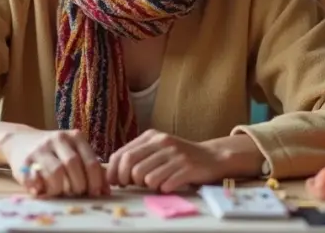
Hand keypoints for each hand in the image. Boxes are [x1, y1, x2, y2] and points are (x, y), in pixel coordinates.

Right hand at [0, 129, 108, 197]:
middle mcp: (58, 139)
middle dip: (79, 184)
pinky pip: (36, 178)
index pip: (90, 161)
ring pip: (56, 171)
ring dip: (61, 188)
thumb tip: (106, 191)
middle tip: (78, 193)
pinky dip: (42, 189)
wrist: (20, 141)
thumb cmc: (54, 151)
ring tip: (61, 192)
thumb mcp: (73, 152)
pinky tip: (44, 191)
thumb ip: (89, 168)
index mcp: (74, 136)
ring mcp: (40, 149)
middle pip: (73, 165)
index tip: (96, 193)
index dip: (95, 181)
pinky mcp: (24, 162)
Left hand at [106, 129, 227, 192]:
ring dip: (147, 185)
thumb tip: (113, 174)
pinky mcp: (188, 168)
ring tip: (155, 184)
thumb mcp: (157, 149)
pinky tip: (168, 186)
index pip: (122, 154)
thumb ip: (137, 155)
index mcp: (151, 136)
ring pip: (146, 177)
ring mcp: (176, 155)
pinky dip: (163, 189)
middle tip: (133, 185)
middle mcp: (162, 142)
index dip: (114, 171)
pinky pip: (165, 184)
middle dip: (127, 180)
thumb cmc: (178, 157)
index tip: (117, 182)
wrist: (211, 156)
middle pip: (131, 165)